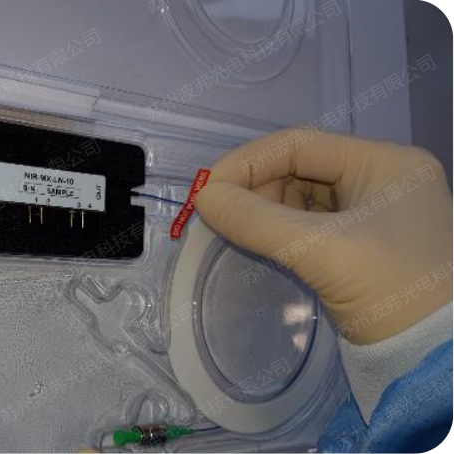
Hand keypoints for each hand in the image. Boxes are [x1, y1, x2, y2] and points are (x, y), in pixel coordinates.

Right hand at [195, 129, 451, 343]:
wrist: (433, 358)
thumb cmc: (389, 291)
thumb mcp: (321, 250)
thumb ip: (256, 220)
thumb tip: (203, 198)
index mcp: (385, 163)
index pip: (300, 144)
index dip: (247, 162)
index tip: (207, 189)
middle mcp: (382, 177)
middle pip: (300, 166)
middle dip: (256, 187)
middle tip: (219, 212)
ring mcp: (373, 210)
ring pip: (301, 195)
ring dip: (265, 209)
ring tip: (236, 228)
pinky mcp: (362, 241)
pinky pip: (310, 222)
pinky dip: (280, 228)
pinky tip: (258, 239)